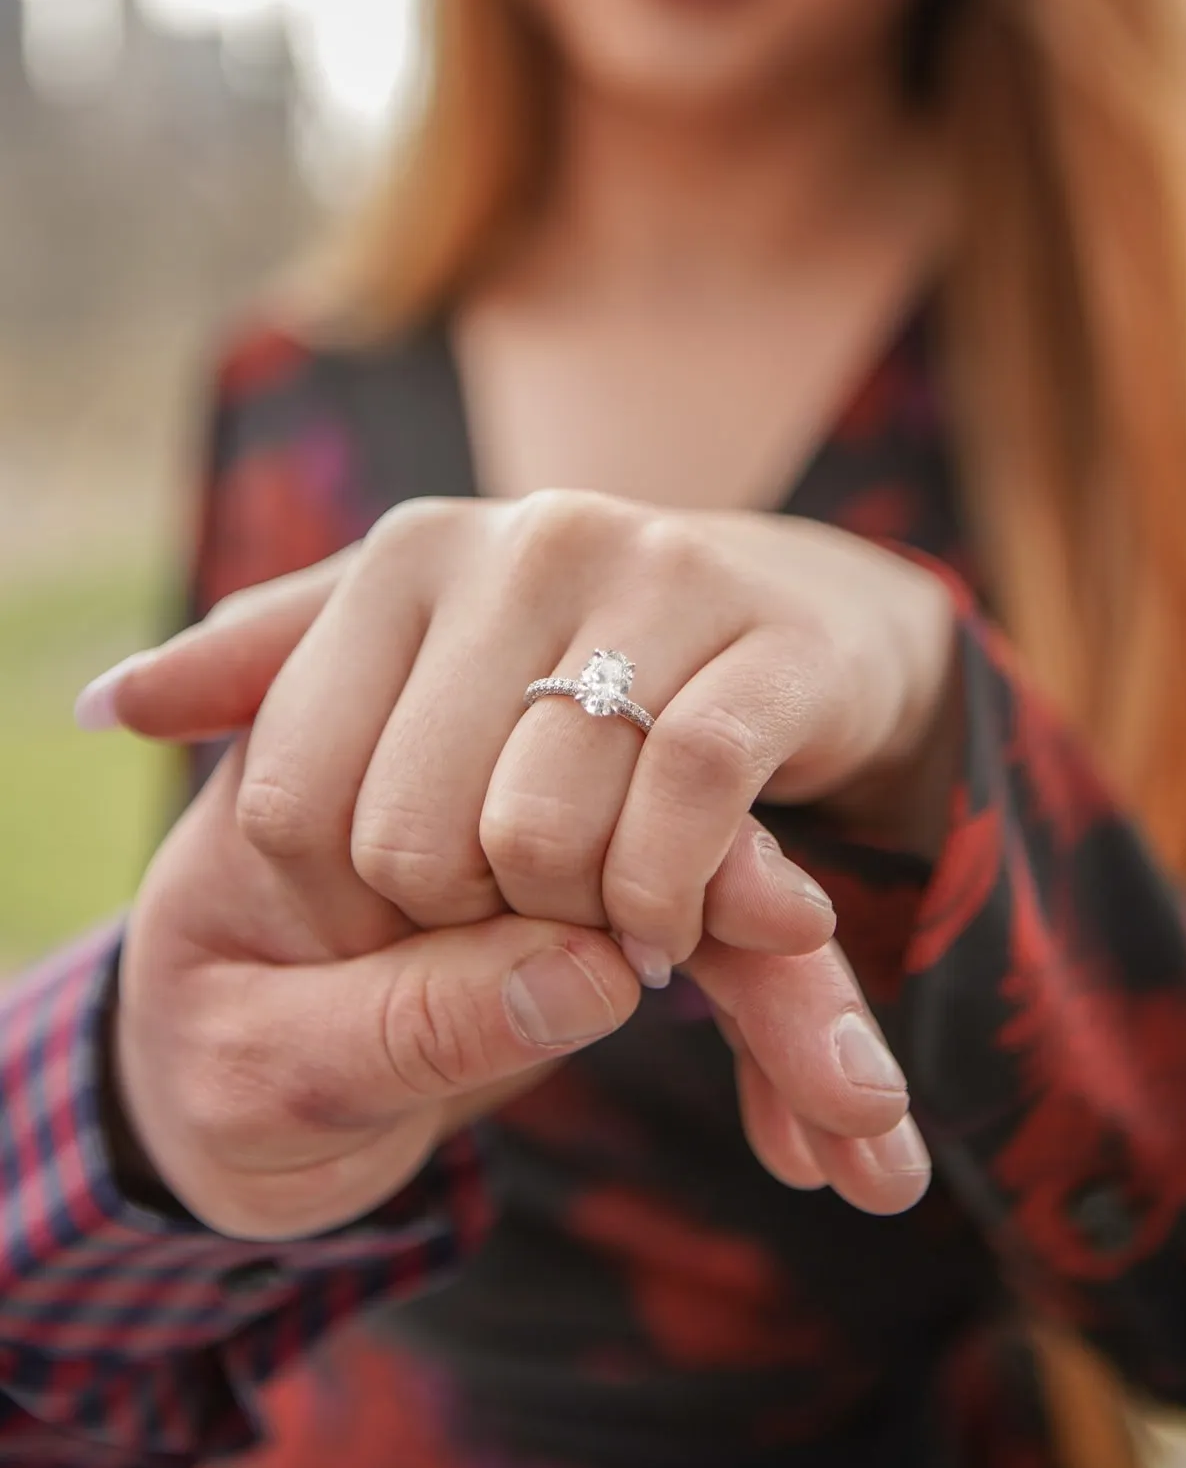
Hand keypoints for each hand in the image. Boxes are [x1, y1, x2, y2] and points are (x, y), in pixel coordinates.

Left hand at [88, 495, 958, 1226]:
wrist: (795, 622)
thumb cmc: (570, 664)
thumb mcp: (405, 657)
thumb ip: (266, 676)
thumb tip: (108, 707)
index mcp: (406, 553)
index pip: (299, 795)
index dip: (348, 894)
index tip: (413, 895)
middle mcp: (523, 541)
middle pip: (415, 835)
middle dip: (459, 919)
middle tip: (517, 911)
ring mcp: (656, 578)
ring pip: (543, 833)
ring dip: (566, 926)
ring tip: (594, 915)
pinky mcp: (773, 643)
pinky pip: (686, 809)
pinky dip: (661, 903)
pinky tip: (660, 926)